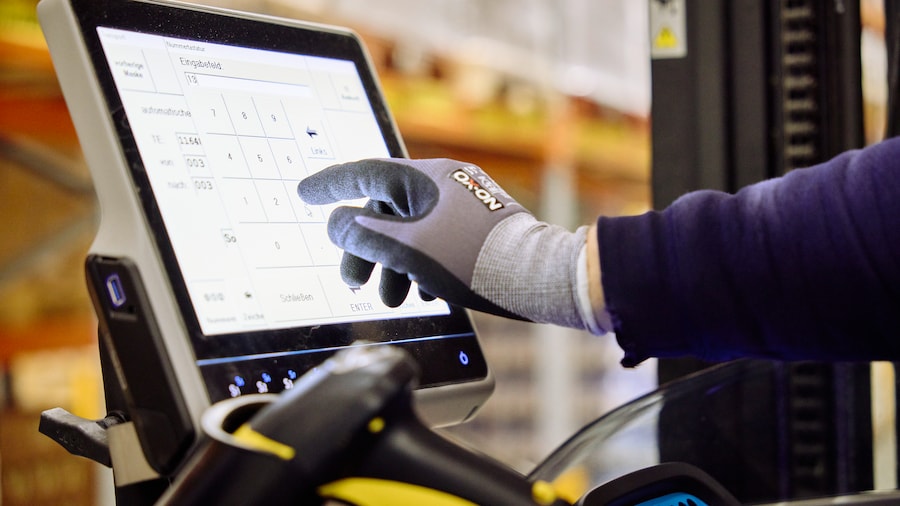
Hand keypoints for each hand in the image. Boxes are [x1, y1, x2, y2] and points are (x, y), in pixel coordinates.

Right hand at [298, 158, 591, 329]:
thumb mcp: (406, 248)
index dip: (330, 186)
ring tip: (391, 299)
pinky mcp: (481, 227)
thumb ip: (363, 234)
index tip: (305, 193)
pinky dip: (420, 264)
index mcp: (424, 177)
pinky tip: (422, 292)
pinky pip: (437, 240)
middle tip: (353, 282)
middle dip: (366, 250)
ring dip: (393, 264)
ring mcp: (465, 203)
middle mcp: (445, 183)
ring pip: (413, 230)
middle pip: (387, 210)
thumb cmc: (472, 259)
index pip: (365, 174)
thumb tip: (336, 223)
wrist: (538, 277)